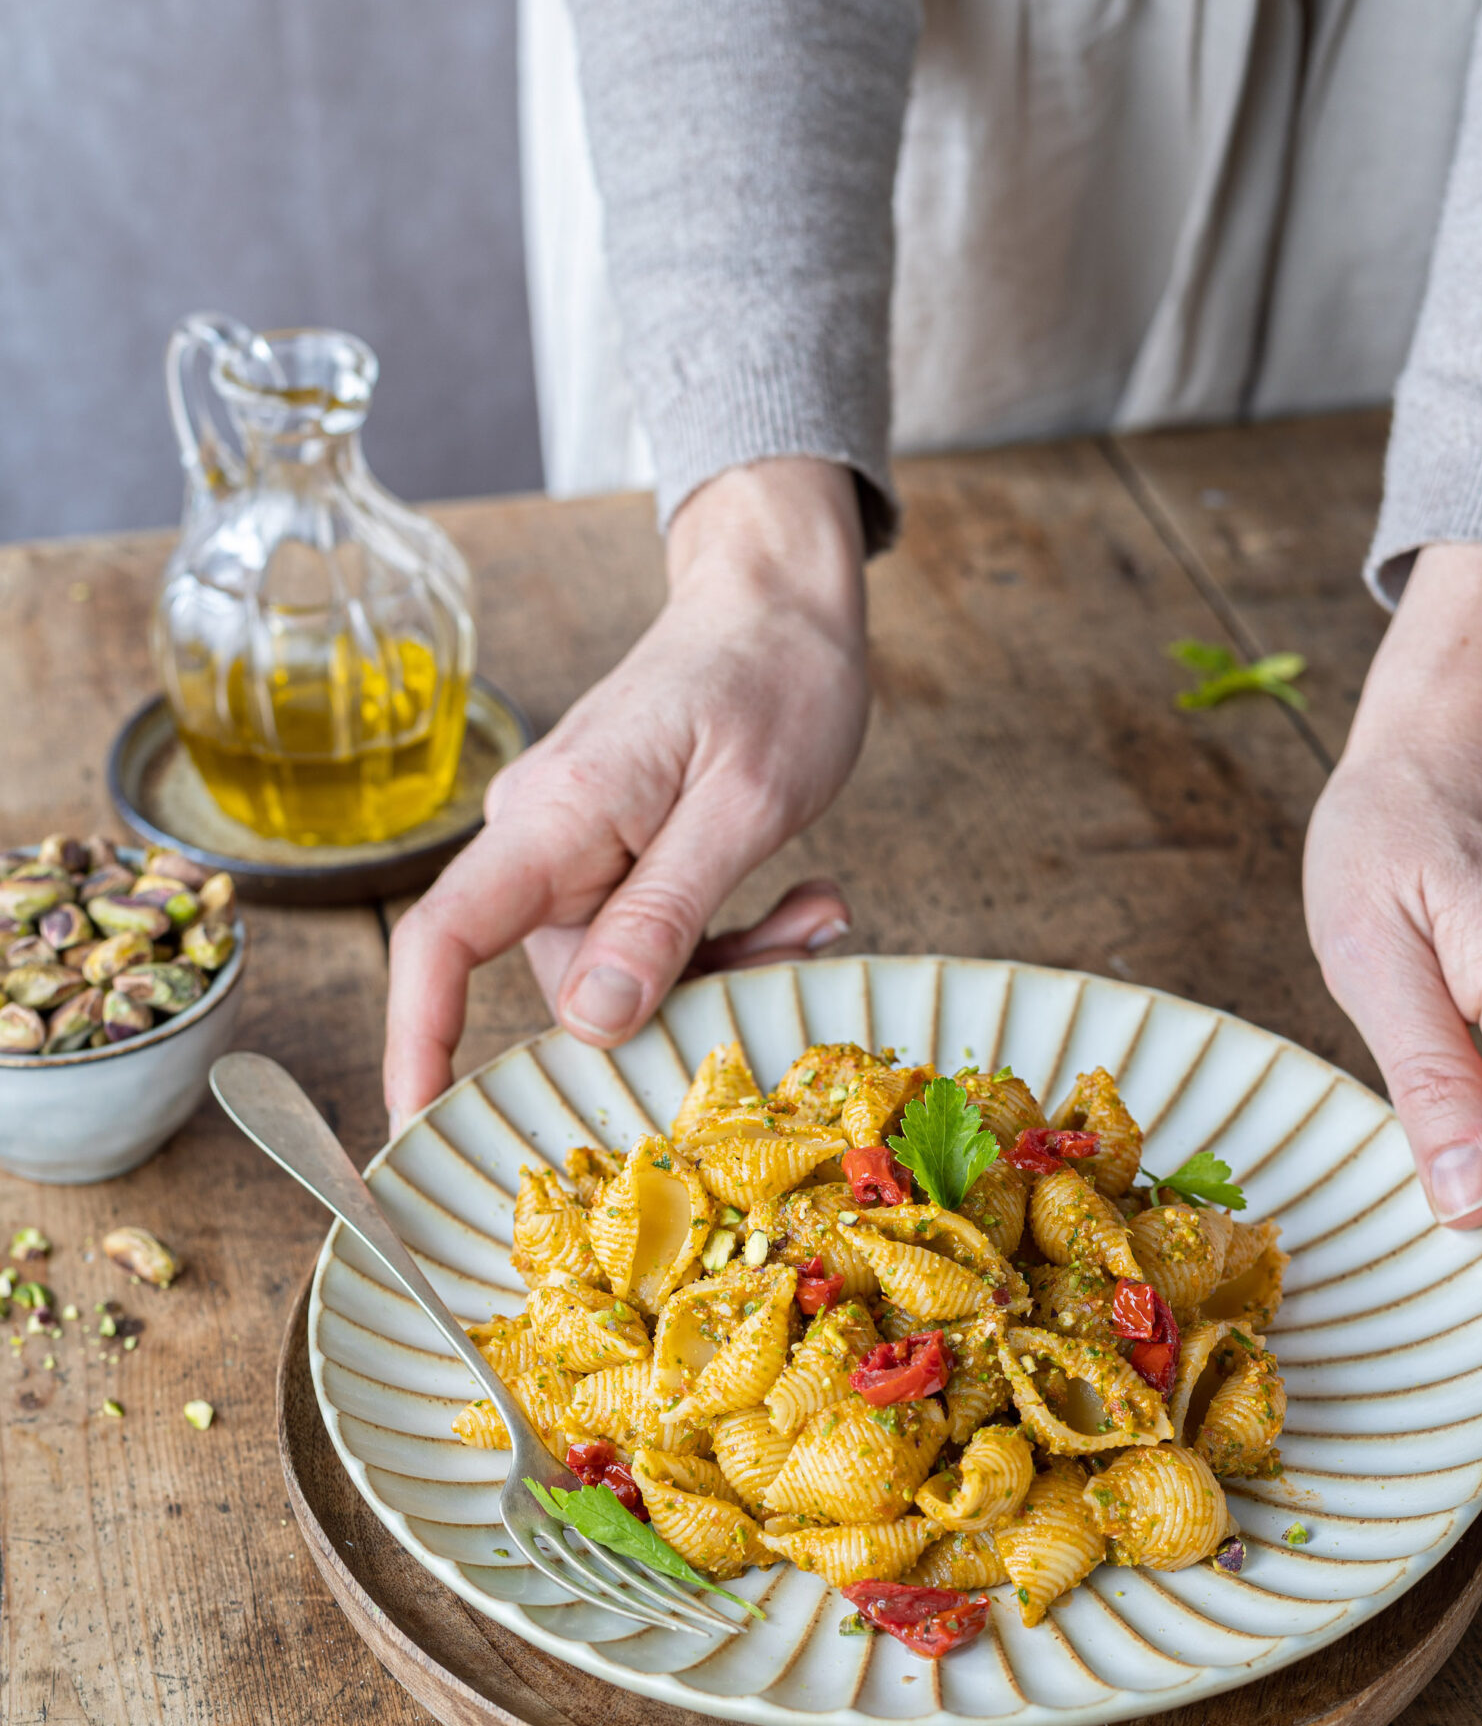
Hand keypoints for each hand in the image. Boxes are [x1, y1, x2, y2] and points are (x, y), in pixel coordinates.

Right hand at [384, 457, 869, 1127]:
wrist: (781, 597)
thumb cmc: (772, 675)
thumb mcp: (743, 806)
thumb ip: (666, 915)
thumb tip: (589, 1025)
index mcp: (554, 817)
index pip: (442, 940)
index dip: (418, 1042)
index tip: (417, 1129)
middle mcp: (543, 838)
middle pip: (570, 983)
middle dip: (684, 1000)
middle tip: (803, 947)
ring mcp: (574, 848)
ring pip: (626, 972)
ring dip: (729, 966)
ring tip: (820, 912)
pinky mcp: (611, 855)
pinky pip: (652, 939)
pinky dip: (728, 940)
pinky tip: (806, 902)